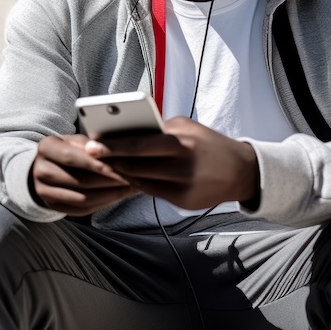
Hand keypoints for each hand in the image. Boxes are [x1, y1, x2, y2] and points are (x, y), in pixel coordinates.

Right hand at [30, 134, 138, 215]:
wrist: (46, 167)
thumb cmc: (68, 149)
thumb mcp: (75, 140)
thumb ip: (90, 144)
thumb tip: (112, 151)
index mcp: (46, 148)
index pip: (72, 158)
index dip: (97, 164)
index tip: (122, 166)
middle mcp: (40, 171)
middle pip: (79, 180)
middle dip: (109, 181)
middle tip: (134, 179)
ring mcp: (44, 191)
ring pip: (83, 198)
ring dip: (110, 195)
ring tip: (131, 188)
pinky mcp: (52, 206)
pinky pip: (82, 210)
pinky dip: (103, 204)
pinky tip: (118, 196)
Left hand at [84, 116, 259, 210]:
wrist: (241, 171)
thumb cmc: (208, 143)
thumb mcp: (187, 127)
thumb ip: (160, 129)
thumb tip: (128, 130)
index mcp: (182, 144)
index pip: (140, 145)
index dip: (114, 146)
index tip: (92, 144)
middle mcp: (181, 168)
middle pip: (136, 166)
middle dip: (111, 160)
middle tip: (89, 155)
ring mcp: (182, 187)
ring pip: (140, 181)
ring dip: (120, 173)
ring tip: (103, 164)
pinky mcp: (182, 201)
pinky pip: (151, 191)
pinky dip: (137, 182)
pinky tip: (125, 175)